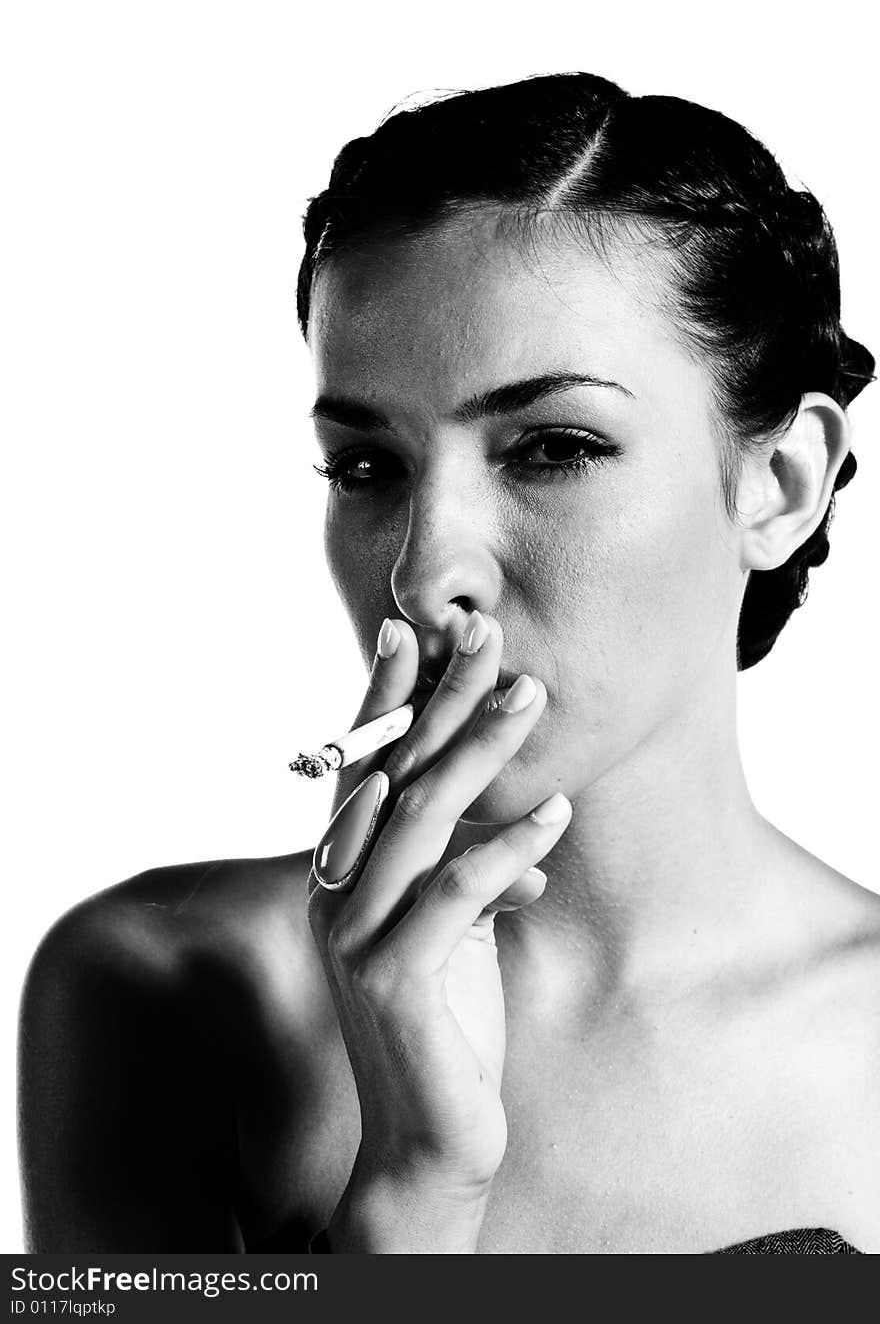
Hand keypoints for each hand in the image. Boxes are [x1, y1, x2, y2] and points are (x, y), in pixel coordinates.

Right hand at [307, 612, 571, 1249]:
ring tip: (533, 695)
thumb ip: (465, 873)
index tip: (417, 630)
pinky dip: (509, 847)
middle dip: (443, 699)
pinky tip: (555, 814)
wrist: (429, 1136)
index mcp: (345, 874)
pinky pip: (456, 892)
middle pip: (393, 773)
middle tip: (489, 633)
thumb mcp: (455, 932)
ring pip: (422, 817)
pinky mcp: (395, 976)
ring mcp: (357, 935)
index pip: (363, 767)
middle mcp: (337, 893)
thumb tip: (524, 824)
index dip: (386, 697)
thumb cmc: (446, 1024)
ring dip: (481, 750)